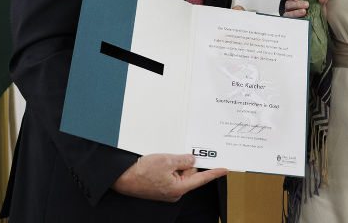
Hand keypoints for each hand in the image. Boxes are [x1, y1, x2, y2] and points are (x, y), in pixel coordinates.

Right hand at [111, 153, 227, 201]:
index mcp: (179, 188)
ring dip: (175, 164)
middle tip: (174, 156)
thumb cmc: (142, 172)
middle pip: (190, 173)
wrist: (123, 178)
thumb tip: (192, 160)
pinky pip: (171, 174)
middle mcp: (175, 191)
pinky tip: (159, 163)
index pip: (202, 179)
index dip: (214, 173)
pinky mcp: (161, 186)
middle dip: (185, 163)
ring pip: (180, 172)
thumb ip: (184, 160)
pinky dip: (168, 167)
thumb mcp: (167, 160)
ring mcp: (168, 190)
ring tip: (161, 160)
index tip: (225, 169)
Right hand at [281, 0, 328, 18]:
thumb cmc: (316, 12)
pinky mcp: (290, 21)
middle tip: (306, 4)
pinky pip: (289, 20)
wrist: (319, 25)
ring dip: (295, 12)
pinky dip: (295, 19)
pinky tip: (301, 19)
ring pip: (288, 12)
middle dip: (297, 4)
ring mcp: (289, 14)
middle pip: (288, 3)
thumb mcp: (320, 6)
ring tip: (304, 11)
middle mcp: (290, 6)